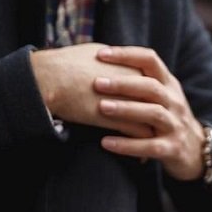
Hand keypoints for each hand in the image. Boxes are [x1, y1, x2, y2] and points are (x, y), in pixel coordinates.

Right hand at [29, 43, 152, 137]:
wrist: (51, 78)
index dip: (153, 97)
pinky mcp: (118, 119)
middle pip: (158, 102)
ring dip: (154, 135)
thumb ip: (110, 59)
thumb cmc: (66, 65)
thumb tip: (112, 61)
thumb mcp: (93, 52)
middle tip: (160, 130)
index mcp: (130, 64)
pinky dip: (142, 148)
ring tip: (153, 147)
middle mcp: (134, 81)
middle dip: (159, 117)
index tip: (152, 107)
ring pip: (152, 120)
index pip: (153, 83)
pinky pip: (139, 135)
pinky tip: (142, 158)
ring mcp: (129, 100)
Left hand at [94, 46, 205, 181]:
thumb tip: (102, 61)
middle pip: (151, 87)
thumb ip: (140, 82)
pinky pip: (149, 146)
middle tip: (97, 83)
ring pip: (153, 113)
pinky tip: (106, 142)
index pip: (150, 60)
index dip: (127, 54)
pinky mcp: (172, 149)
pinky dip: (127, 145)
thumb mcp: (161, 97)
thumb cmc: (167, 119)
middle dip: (123, 84)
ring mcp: (175, 126)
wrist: (196, 151)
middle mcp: (174, 102)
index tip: (101, 54)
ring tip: (101, 108)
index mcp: (169, 84)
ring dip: (126, 110)